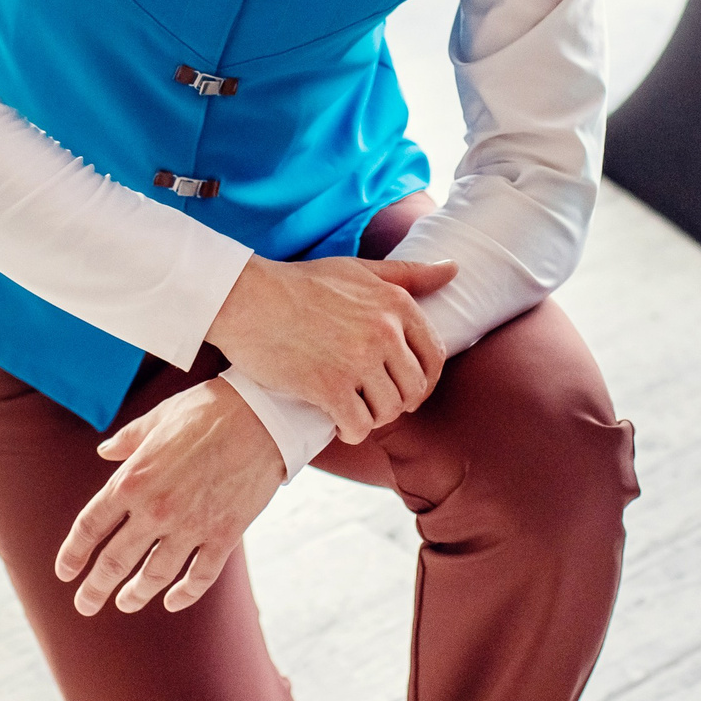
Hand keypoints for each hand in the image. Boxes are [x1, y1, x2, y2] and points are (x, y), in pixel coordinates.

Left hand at [57, 380, 286, 615]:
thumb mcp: (157, 418)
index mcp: (132, 479)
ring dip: (135, 594)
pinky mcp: (224, 534)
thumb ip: (127, 441)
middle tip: (85, 605)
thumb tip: (104, 452)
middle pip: (115, 561)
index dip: (72, 554)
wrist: (263, 415)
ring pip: (154, 575)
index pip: (90, 527)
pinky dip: (184, 594)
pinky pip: (199, 576)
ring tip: (125, 603)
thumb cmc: (208, 410)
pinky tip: (173, 601)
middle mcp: (155, 509)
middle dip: (95, 588)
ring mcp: (190, 526)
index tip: (64, 572)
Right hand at [207, 255, 455, 444]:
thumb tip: (454, 269)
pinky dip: (351, 432)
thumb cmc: (302, 284)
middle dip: (397, 402)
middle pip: (414, 389)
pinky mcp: (329, 387)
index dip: (423, 379)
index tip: (405, 386)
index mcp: (396, 304)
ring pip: (388, 411)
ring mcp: (357, 361)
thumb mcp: (359, 270)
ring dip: (373, 417)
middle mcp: (383, 333)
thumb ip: (409, 274)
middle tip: (373, 401)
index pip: (434, 356)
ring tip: (353, 409)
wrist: (247, 299)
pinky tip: (338, 422)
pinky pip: (359, 427)